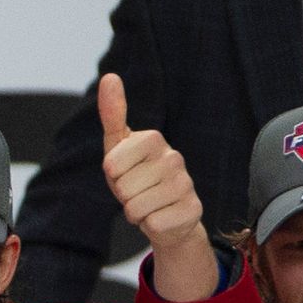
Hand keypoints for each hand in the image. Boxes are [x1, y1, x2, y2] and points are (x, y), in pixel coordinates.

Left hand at [97, 74, 217, 302]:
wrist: (166, 214)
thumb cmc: (137, 178)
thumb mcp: (118, 148)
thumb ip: (113, 114)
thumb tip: (109, 76)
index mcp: (154, 139)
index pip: (111, 164)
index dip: (112, 175)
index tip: (124, 172)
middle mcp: (174, 158)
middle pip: (122, 188)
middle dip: (123, 196)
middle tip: (138, 192)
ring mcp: (186, 184)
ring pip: (135, 208)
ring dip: (135, 212)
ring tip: (149, 204)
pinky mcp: (193, 210)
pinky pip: (152, 224)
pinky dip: (150, 225)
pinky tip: (162, 217)